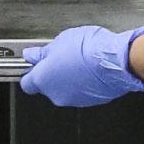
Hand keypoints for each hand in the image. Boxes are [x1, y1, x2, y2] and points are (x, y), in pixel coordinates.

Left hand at [19, 23, 143, 106]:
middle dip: (53, 73)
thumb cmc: (89, 49)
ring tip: (80, 60)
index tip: (36, 63)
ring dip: (69, 77)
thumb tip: (32, 55)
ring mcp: (74, 100)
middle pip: (47, 86)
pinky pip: (81, 91)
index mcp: (43, 80)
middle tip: (62, 56)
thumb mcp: (60, 42)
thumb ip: (43, 53)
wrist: (116, 61)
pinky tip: (91, 68)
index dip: (31, 72)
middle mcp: (56, 95)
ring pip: (65, 89)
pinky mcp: (90, 101)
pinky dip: (83, 83)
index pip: (27, 83)